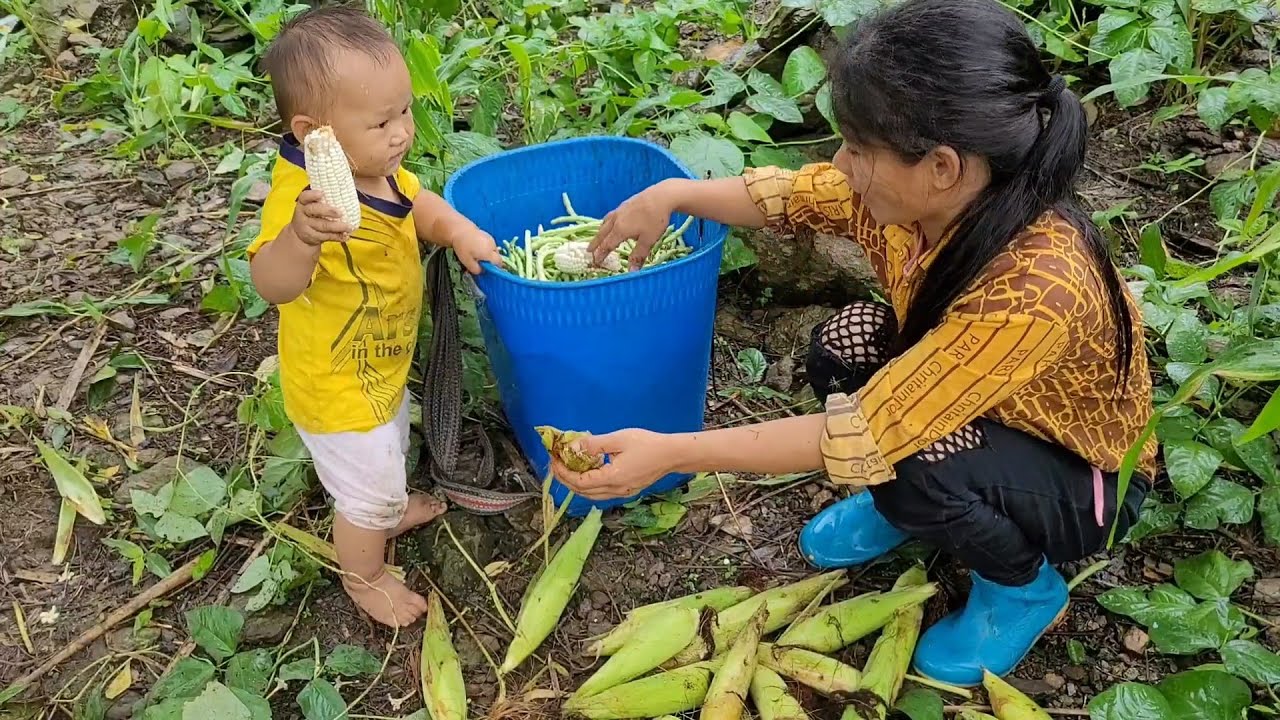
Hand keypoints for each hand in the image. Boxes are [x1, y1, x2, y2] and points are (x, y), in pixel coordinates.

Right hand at [290, 189, 354, 245]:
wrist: (301, 234)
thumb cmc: (313, 214)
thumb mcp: (314, 205)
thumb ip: (325, 200)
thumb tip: (345, 191)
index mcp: (303, 202)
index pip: (305, 196)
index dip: (312, 195)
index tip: (322, 193)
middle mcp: (303, 213)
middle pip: (314, 210)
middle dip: (328, 211)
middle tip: (341, 213)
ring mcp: (306, 226)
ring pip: (323, 226)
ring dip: (338, 227)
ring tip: (349, 227)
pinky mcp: (312, 236)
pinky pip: (326, 236)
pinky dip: (337, 236)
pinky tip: (345, 236)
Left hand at [451, 228, 503, 274]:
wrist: (459, 229)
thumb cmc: (463, 247)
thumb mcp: (467, 262)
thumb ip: (476, 269)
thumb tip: (481, 271)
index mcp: (489, 253)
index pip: (499, 262)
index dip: (496, 267)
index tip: (489, 269)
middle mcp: (492, 246)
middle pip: (497, 256)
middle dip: (491, 260)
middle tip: (481, 262)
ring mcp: (490, 239)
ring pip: (493, 249)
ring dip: (488, 253)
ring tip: (477, 254)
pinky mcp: (487, 234)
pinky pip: (490, 244)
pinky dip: (486, 247)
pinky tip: (476, 247)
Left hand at [549, 428, 675, 499]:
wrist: (672, 455)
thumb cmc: (648, 444)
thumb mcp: (618, 439)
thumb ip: (594, 445)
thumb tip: (573, 448)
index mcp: (612, 478)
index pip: (579, 481)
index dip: (563, 472)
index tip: (553, 460)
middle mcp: (615, 490)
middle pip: (583, 491)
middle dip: (565, 479)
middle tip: (555, 464)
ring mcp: (622, 493)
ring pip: (591, 494)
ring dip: (576, 483)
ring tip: (567, 468)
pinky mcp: (627, 490)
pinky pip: (601, 492)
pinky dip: (589, 485)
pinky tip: (587, 472)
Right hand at [589, 182, 675, 270]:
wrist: (662, 196)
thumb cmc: (655, 220)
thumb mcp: (648, 241)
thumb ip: (638, 256)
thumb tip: (631, 272)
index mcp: (620, 230)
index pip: (607, 245)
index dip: (601, 254)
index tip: (595, 261)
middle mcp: (616, 220)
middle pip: (602, 233)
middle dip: (595, 243)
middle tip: (588, 250)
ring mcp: (620, 210)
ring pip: (605, 222)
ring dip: (600, 231)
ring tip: (598, 235)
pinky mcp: (625, 204)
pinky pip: (611, 215)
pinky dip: (607, 222)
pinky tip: (613, 221)